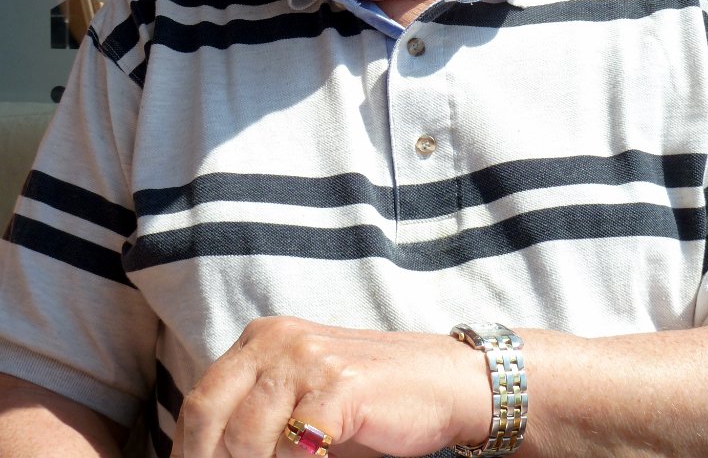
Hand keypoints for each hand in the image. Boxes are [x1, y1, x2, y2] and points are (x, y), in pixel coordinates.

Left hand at [170, 316, 490, 457]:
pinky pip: (296, 446)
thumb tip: (206, 455)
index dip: (188, 452)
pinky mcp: (340, 387)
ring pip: (246, 435)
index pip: (200, 402)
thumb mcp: (300, 399)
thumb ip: (256, 418)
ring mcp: (310, 359)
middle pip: (209, 414)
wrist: (442, 381)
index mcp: (262, 338)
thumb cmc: (367, 403)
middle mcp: (278, 339)